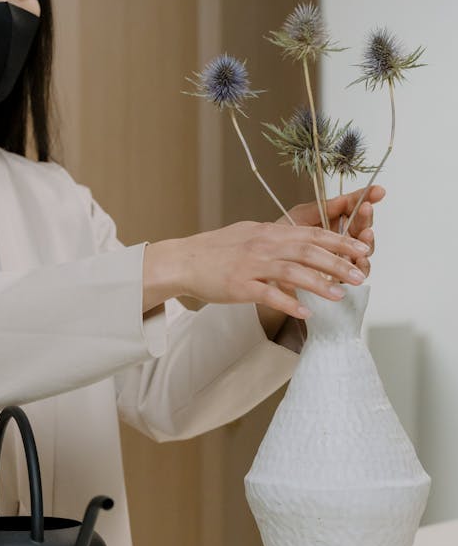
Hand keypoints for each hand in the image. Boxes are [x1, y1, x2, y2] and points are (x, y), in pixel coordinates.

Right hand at [177, 219, 370, 319]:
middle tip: (359, 274)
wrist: (184, 260)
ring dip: (319, 283)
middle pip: (308, 251)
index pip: (312, 233)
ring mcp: (251, 265)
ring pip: (292, 272)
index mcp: (269, 232)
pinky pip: (268, 294)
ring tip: (340, 295)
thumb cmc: (215, 249)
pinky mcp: (239, 286)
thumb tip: (298, 241)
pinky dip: (289, 303)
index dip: (339, 241)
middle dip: (338, 262)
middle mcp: (264, 246)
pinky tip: (305, 313)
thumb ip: (275, 238)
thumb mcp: (249, 234)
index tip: (361, 249)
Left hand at [270, 185, 384, 309]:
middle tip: (366, 208)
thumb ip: (322, 208)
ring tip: (366, 232)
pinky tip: (361, 259)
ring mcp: (343, 258)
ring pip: (364, 249)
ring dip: (367, 240)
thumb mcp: (299, 217)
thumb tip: (345, 198)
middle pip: (362, 227)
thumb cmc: (281, 241)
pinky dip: (362, 265)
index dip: (366, 198)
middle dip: (366, 217)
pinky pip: (358, 271)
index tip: (378, 191)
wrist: (268, 267)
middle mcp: (341, 239)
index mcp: (333, 221)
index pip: (353, 207)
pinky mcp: (341, 277)